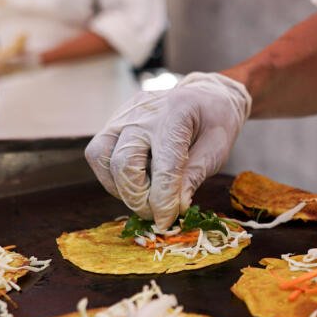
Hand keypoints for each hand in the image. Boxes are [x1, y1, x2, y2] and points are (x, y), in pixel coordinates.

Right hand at [85, 72, 251, 229]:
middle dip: (138, 198)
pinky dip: (113, 176)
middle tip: (157, 213)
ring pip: (101, 157)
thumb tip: (175, 208)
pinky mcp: (112, 121)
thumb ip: (194, 176)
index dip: (163, 199)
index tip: (166, 221)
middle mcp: (144, 111)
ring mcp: (123, 114)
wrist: (205, 96)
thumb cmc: (215, 123)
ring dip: (119, 187)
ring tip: (145, 198)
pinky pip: (99, 153)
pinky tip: (136, 182)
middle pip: (124, 162)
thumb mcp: (217, 149)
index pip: (164, 164)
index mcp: (177, 113)